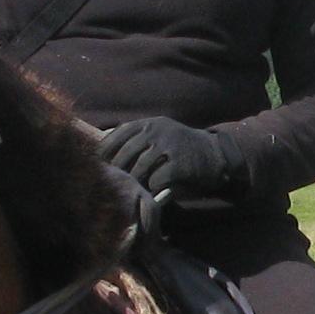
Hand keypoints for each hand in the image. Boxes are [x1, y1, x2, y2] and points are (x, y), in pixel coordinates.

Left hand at [97, 115, 236, 200]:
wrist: (214, 152)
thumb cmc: (180, 146)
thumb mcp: (159, 133)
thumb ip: (136, 138)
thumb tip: (103, 150)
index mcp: (148, 124)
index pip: (116, 135)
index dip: (104, 152)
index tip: (100, 166)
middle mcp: (156, 131)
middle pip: (124, 155)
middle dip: (118, 172)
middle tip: (116, 184)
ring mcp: (168, 146)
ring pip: (138, 169)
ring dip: (135, 182)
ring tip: (134, 190)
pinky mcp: (179, 163)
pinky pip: (156, 180)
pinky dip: (152, 188)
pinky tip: (154, 190)